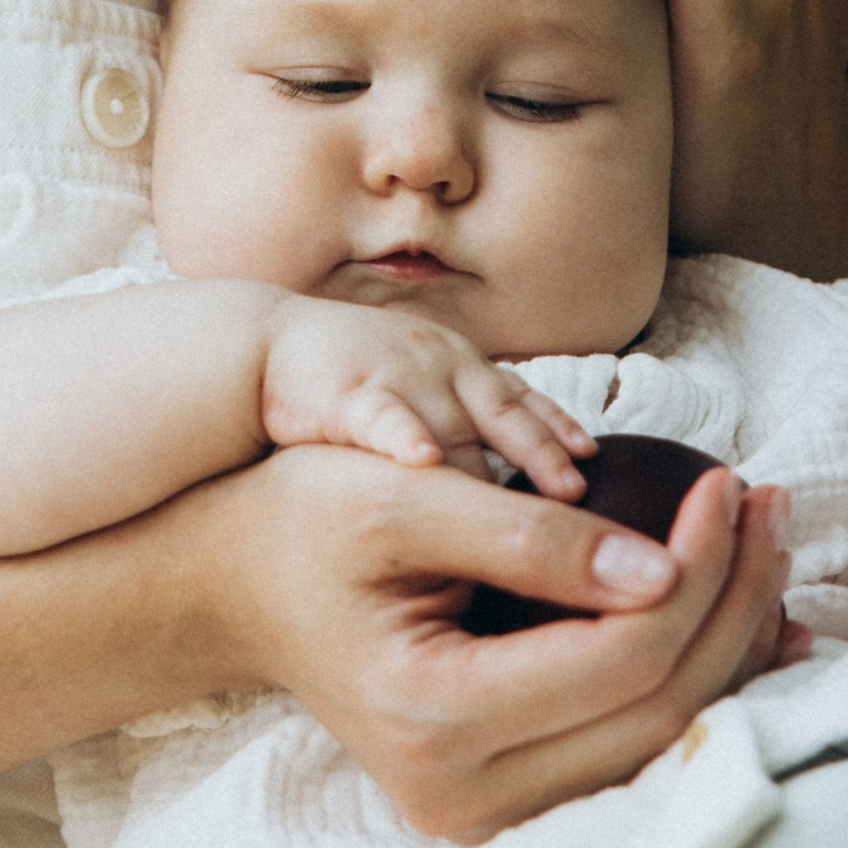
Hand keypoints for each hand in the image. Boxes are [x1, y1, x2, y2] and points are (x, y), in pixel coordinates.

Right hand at [201, 447, 789, 842]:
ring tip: (767, 547)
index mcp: (434, 717)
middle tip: (768, 504)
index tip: (729, 481)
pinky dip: (695, 681)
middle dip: (733, 599)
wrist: (234, 587)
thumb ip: (532, 533)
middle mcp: (463, 795)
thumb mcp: (406, 494)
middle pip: (659, 710)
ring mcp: (484, 815)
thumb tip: (665, 567)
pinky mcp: (504, 801)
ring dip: (729, 643)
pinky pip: (631, 750)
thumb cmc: (307, 523)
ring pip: (660, 743)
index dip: (698, 567)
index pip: (623, 656)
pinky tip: (740, 617)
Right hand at [260, 301, 589, 495]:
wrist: (256, 349)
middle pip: (501, 416)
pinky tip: (423, 463)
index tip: (591, 462)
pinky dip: (405, 438)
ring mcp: (394, 378)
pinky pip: (382, 417)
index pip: (520, 401)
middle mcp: (436, 367)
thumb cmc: (342, 384)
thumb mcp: (416, 391)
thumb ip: (464, 426)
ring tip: (527, 498)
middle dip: (541, 455)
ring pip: (451, 423)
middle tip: (578, 496)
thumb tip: (522, 485)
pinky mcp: (344, 394)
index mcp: (456, 366)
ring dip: (493, 456)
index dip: (557, 431)